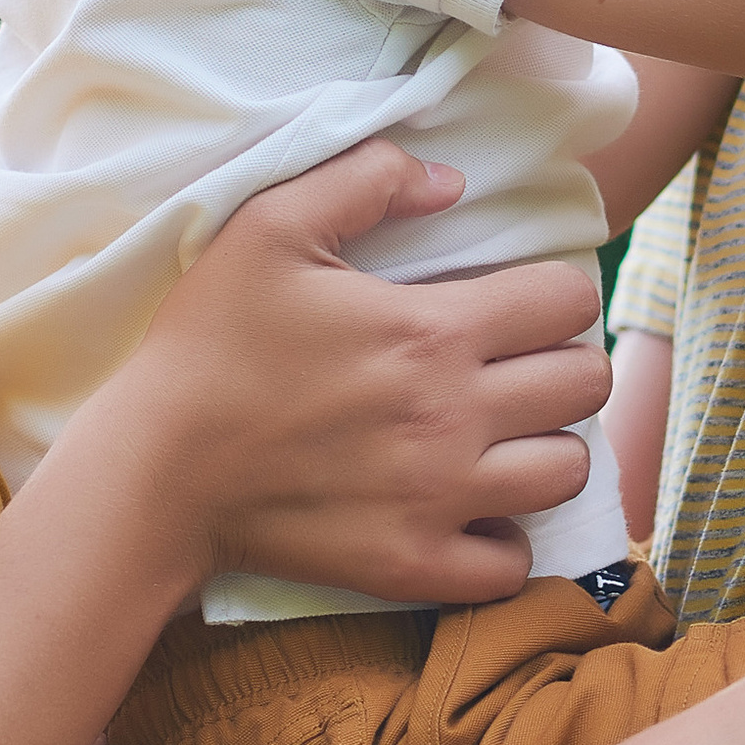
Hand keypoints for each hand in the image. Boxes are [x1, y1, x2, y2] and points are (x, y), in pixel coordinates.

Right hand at [128, 138, 607, 608]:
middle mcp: (455, 416)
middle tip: (517, 365)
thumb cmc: (211, 343)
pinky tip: (473, 510)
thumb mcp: (269, 227)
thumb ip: (366, 180)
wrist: (157, 470)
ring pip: (568, 471)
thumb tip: (451, 180)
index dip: (555, 292)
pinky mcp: (414, 565)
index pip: (568, 301)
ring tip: (504, 434)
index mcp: (432, 331)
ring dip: (547, 446)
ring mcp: (441, 499)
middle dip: (565, 362)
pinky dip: (506, 539)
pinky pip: (513, 564)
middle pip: (588, 384)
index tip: (518, 302)